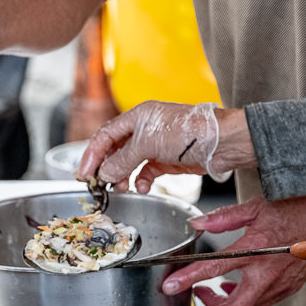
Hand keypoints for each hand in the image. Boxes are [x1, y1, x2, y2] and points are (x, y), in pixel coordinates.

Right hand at [75, 103, 253, 191]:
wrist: (222, 143)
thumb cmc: (189, 133)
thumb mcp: (148, 143)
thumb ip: (122, 160)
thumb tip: (104, 174)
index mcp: (137, 116)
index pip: (105, 135)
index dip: (92, 154)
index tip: (83, 173)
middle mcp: (145, 129)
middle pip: (115, 150)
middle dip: (105, 168)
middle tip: (96, 184)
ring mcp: (156, 145)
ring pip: (129, 163)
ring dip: (122, 176)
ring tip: (119, 188)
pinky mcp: (167, 160)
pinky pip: (146, 172)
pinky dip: (141, 181)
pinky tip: (142, 187)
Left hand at [161, 193, 305, 305]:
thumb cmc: (297, 208)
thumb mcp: (256, 207)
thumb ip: (223, 218)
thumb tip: (197, 224)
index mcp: (255, 250)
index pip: (213, 268)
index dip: (188, 278)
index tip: (169, 286)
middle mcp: (267, 273)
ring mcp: (280, 284)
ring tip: (204, 295)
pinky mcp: (288, 288)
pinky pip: (260, 303)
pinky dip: (241, 301)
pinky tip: (230, 290)